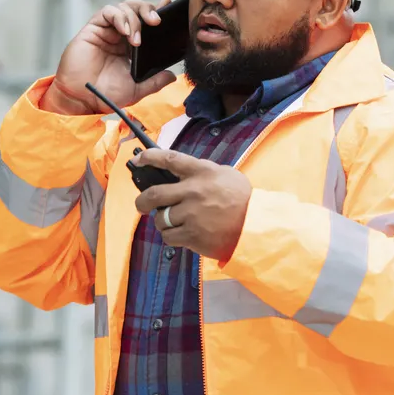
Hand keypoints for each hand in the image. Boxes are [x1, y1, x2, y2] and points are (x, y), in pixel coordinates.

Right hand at [43, 0, 179, 114]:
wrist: (82, 99)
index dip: (157, 10)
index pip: (147, 23)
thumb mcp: (137, 90)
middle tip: (156, 21)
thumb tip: (173, 76)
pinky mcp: (94, 28)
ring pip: (124, 7)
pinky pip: (108, 11)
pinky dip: (119, 17)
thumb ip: (155, 82)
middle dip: (148, 10)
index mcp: (132, 46)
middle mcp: (121, 35)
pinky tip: (125, 31)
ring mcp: (107, 30)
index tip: (169, 4)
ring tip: (136, 39)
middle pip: (137, 9)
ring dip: (134, 18)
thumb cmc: (105, 94)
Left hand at [132, 149, 251, 262]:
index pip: (169, 159)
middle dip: (142, 201)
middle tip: (142, 205)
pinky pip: (169, 237)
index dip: (149, 158)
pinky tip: (181, 234)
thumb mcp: (225, 174)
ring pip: (161, 219)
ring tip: (173, 223)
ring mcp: (191, 214)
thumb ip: (202, 172)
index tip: (138, 160)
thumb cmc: (242, 199)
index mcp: (201, 172)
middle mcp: (193, 191)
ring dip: (163, 221)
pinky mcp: (192, 235)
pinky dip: (171, 236)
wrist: (255, 225)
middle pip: (154, 194)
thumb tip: (182, 174)